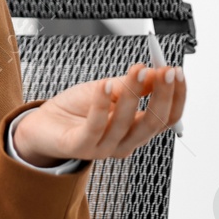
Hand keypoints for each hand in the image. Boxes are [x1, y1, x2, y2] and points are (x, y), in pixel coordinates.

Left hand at [12, 62, 186, 165]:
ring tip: (135, 70)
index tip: (177, 71)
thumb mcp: (108, 90)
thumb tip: (157, 71)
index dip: (176, 96)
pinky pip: (95, 127)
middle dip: (162, 96)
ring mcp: (103, 148)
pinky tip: (104, 86)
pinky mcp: (80, 148)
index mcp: (136, 129)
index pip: (167, 118)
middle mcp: (124, 142)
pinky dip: (101, 105)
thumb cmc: (77, 109)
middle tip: (164, 71)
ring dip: (133, 95)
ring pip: (125, 124)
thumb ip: (132, 85)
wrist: (42, 124)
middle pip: (153, 124)